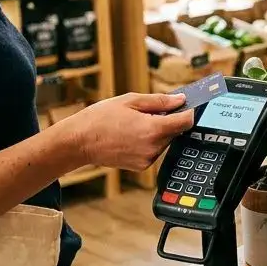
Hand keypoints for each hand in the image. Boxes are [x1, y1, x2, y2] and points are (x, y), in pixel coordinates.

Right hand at [64, 93, 194, 171]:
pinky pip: (154, 150)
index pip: (186, 121)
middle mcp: (153, 147)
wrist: (78, 143)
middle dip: (169, 120)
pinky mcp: (141, 166)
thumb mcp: (130, 101)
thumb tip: (180, 99)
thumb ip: (159, 101)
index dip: (189, 111)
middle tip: (151, 111)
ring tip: (135, 124)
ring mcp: (147, 159)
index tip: (189, 105)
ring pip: (165, 141)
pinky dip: (149, 141)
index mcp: (153, 130)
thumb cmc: (99, 119)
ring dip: (158, 131)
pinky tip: (132, 135)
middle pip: (175, 131)